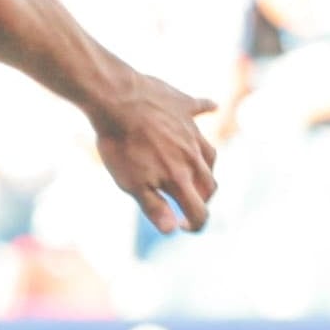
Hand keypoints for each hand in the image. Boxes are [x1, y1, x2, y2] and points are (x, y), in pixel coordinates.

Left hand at [91, 70, 220, 233]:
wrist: (116, 99)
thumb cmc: (120, 145)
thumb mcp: (131, 183)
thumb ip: (154, 207)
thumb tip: (172, 230)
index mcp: (180, 177)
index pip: (200, 211)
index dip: (195, 224)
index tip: (184, 226)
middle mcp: (194, 155)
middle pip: (210, 185)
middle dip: (202, 199)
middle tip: (186, 203)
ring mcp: (192, 130)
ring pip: (210, 153)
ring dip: (206, 167)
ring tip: (194, 172)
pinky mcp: (185, 105)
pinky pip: (202, 107)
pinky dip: (208, 109)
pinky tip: (213, 108)